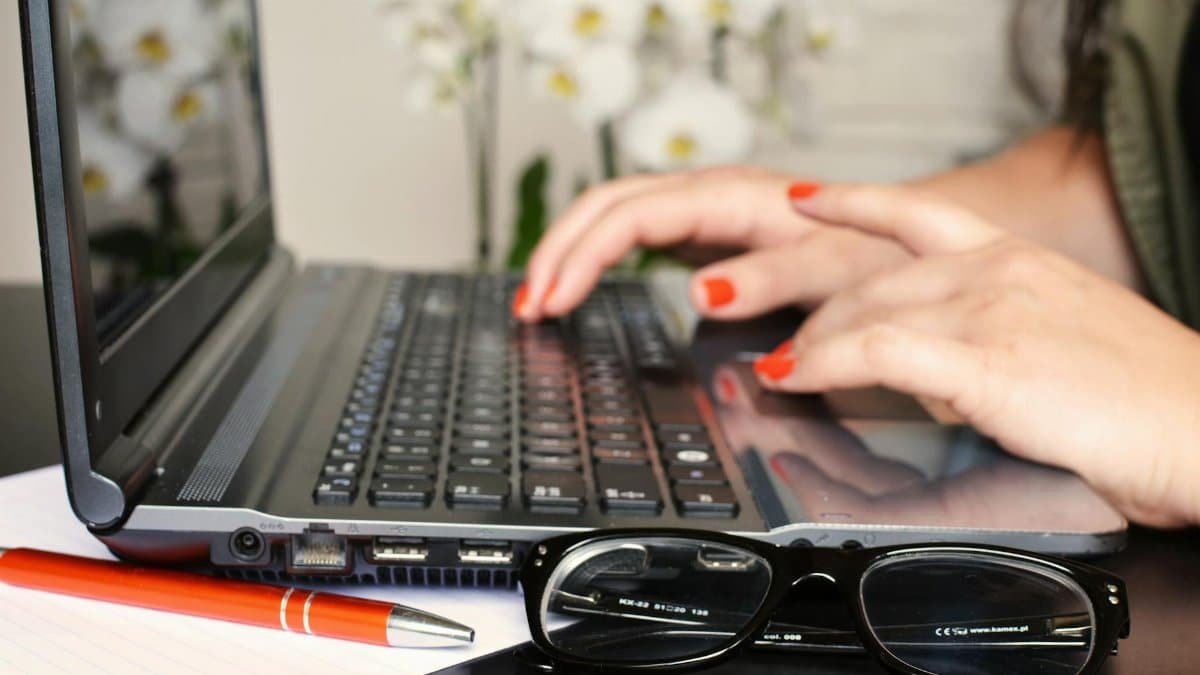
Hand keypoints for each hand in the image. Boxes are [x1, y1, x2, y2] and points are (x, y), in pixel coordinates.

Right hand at [513, 166, 909, 320]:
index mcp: (732, 198)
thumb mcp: (833, 271)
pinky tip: (579, 285)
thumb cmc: (873, 254)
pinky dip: (596, 258)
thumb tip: (700, 290)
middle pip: (607, 205)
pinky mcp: (705, 231)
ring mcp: (704, 210)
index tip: (552, 303)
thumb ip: (771, 278)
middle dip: (558, 253)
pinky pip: (633, 233)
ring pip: (613, 214)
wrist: (903, 237)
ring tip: (538, 298)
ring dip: (569, 252)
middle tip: (527, 308)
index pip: (631, 218)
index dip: (582, 258)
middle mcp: (710, 194)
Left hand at [752, 183, 1199, 526]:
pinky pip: (876, 352)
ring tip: (781, 370)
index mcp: (1017, 258)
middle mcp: (998, 270)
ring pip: (865, 312)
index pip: (916, 214)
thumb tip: (934, 365)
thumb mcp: (1058, 342)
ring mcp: (989, 310)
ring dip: (811, 346)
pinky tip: (798, 377)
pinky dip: (823, 365)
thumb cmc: (1145, 400)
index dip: (852, 202)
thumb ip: (992, 336)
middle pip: (873, 279)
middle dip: (820, 318)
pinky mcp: (984, 360)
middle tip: (789, 347)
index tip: (807, 199)